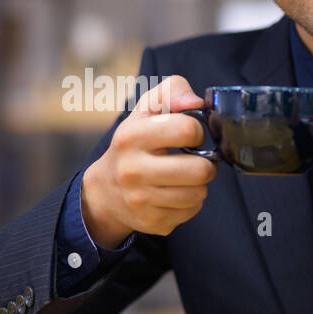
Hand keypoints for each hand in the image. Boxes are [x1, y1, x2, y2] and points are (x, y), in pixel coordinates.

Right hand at [81, 75, 217, 248]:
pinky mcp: (151, 223)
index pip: (187, 129)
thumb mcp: (145, 110)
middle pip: (200, 170)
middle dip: (206, 163)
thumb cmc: (134, 143)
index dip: (197, 130)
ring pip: (199, 193)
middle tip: (196, 160)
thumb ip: (171, 91)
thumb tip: (196, 102)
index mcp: (131, 136)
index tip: (189, 134)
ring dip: (199, 184)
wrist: (106, 190)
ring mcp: (140, 200)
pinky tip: (175, 193)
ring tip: (185, 176)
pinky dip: (190, 202)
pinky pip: (191, 211)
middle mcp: (132, 170)